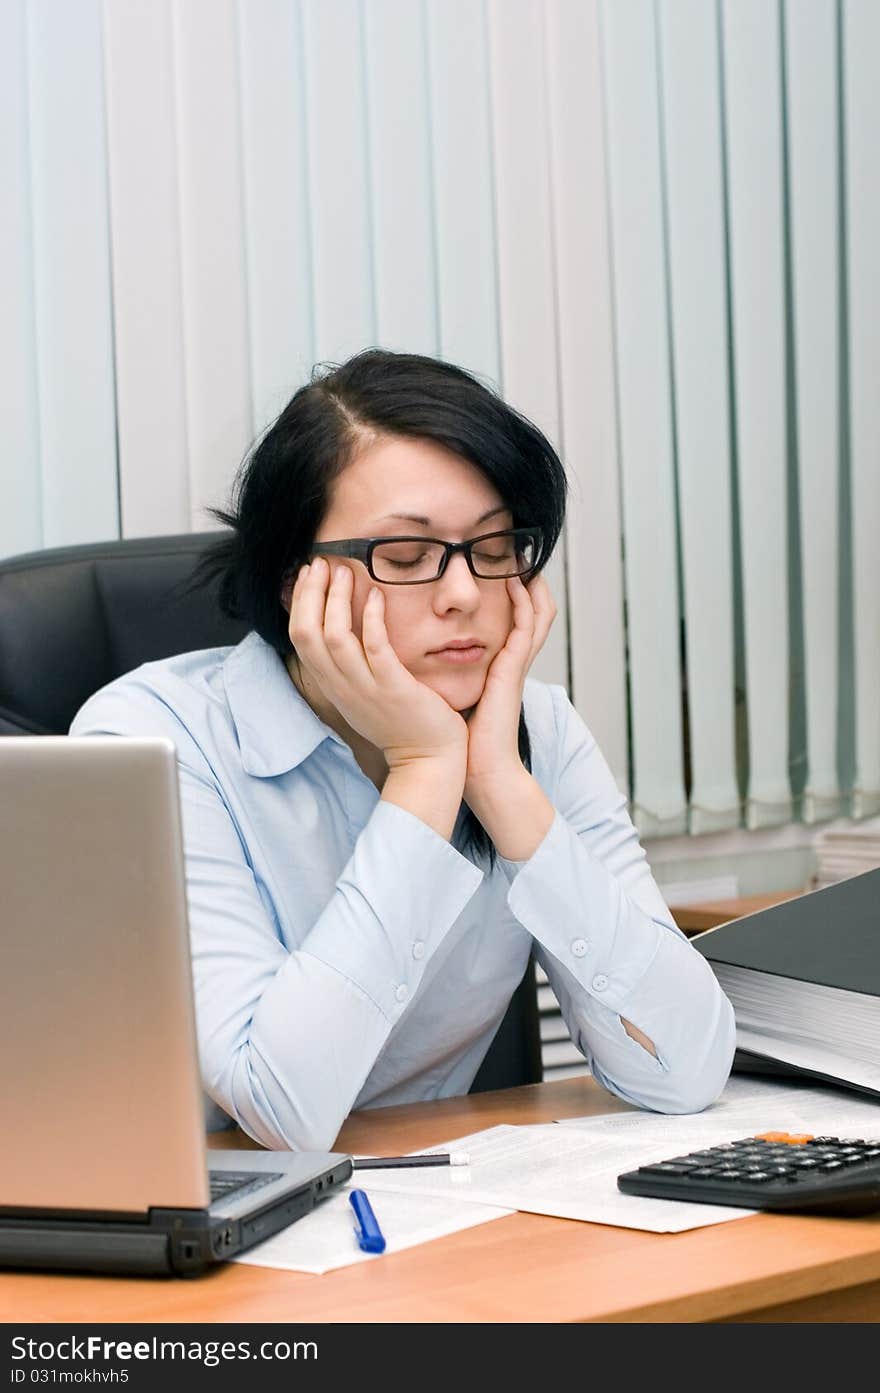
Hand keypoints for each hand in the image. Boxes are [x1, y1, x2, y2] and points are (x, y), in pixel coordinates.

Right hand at [288, 558, 467, 767]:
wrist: (427, 760)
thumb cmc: (400, 722)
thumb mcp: (362, 693)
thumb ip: (347, 665)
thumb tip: (338, 630)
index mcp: (331, 685)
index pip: (299, 637)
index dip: (299, 602)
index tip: (308, 574)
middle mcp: (340, 686)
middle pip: (306, 633)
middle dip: (310, 593)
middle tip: (321, 562)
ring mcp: (365, 688)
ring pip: (333, 637)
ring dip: (335, 599)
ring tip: (344, 571)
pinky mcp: (393, 688)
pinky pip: (374, 647)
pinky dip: (371, 618)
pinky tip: (376, 595)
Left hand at [463, 571, 556, 797]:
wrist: (474, 767)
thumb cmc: (459, 738)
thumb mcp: (453, 695)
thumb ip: (446, 675)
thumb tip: (420, 659)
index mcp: (498, 667)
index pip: (514, 622)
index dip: (514, 596)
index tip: (498, 568)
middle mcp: (511, 662)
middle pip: (534, 612)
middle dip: (530, 583)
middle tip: (520, 555)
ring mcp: (515, 665)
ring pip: (538, 614)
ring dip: (532, 585)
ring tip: (522, 559)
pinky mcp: (512, 671)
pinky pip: (526, 628)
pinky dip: (524, 603)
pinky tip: (514, 583)